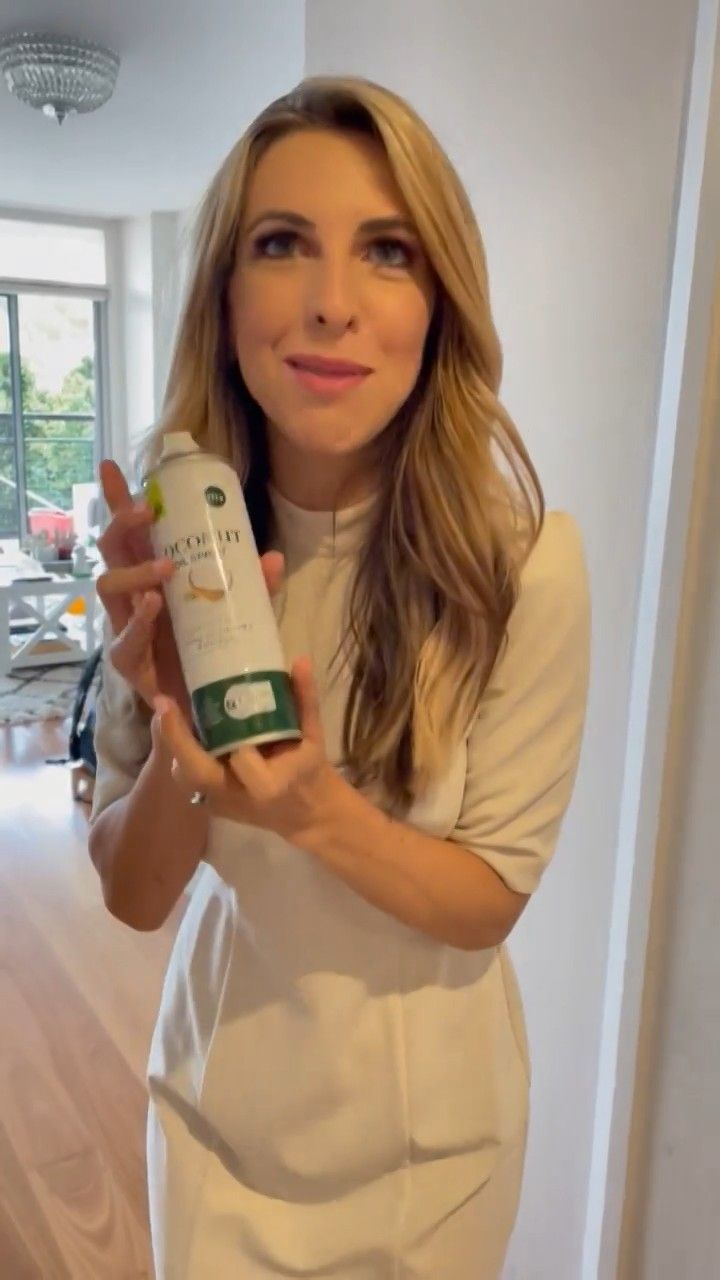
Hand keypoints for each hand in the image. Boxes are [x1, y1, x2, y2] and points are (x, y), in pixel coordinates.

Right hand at [96, 459, 283, 717]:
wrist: (208, 715)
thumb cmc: (214, 654)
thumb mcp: (240, 614)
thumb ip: (254, 588)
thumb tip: (272, 556)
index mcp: (153, 576)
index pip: (131, 532)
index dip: (118, 499)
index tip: (112, 466)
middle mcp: (132, 596)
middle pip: (111, 549)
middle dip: (122, 523)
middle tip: (143, 509)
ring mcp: (125, 627)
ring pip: (109, 586)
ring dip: (135, 571)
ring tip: (165, 567)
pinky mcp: (129, 662)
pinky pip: (124, 639)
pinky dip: (139, 621)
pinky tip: (154, 605)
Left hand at [153, 657, 340, 845]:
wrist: (303, 811)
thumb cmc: (307, 770)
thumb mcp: (313, 734)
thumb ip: (305, 699)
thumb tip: (300, 660)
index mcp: (269, 785)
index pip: (245, 763)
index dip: (239, 749)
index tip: (230, 722)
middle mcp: (238, 797)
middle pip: (198, 773)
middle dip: (178, 739)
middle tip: (165, 703)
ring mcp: (219, 804)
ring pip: (183, 776)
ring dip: (174, 744)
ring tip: (167, 711)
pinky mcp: (208, 805)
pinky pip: (184, 777)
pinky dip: (178, 752)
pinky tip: (174, 725)